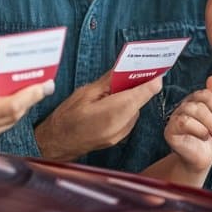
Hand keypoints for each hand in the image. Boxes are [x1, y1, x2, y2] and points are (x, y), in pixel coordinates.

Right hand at [0, 75, 51, 147]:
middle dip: (31, 99)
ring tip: (34, 90)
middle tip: (45, 84)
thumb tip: (9, 80)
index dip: (29, 95)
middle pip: (13, 116)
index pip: (7, 107)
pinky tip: (16, 102)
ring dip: (23, 106)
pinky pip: (2, 129)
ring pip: (10, 123)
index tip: (44, 84)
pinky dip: (11, 115)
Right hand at [33, 69, 162, 160]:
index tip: (155, 68)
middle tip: (126, 73)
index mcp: (116, 111)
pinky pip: (128, 118)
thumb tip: (125, 67)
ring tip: (110, 91)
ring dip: (128, 98)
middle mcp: (124, 124)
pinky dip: (123, 109)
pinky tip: (108, 104)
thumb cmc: (67, 118)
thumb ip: (110, 81)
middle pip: (140, 100)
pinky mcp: (119, 138)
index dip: (153, 78)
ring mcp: (122, 134)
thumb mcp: (87, 92)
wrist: (56, 144)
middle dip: (135, 86)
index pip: (146, 92)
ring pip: (134, 109)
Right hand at [164, 76, 211, 180]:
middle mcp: (184, 106)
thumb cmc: (210, 139)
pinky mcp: (170, 130)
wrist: (201, 160)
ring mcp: (175, 117)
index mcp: (195, 101)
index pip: (208, 94)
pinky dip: (199, 130)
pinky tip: (204, 138)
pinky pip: (184, 122)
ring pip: (195, 110)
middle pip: (203, 101)